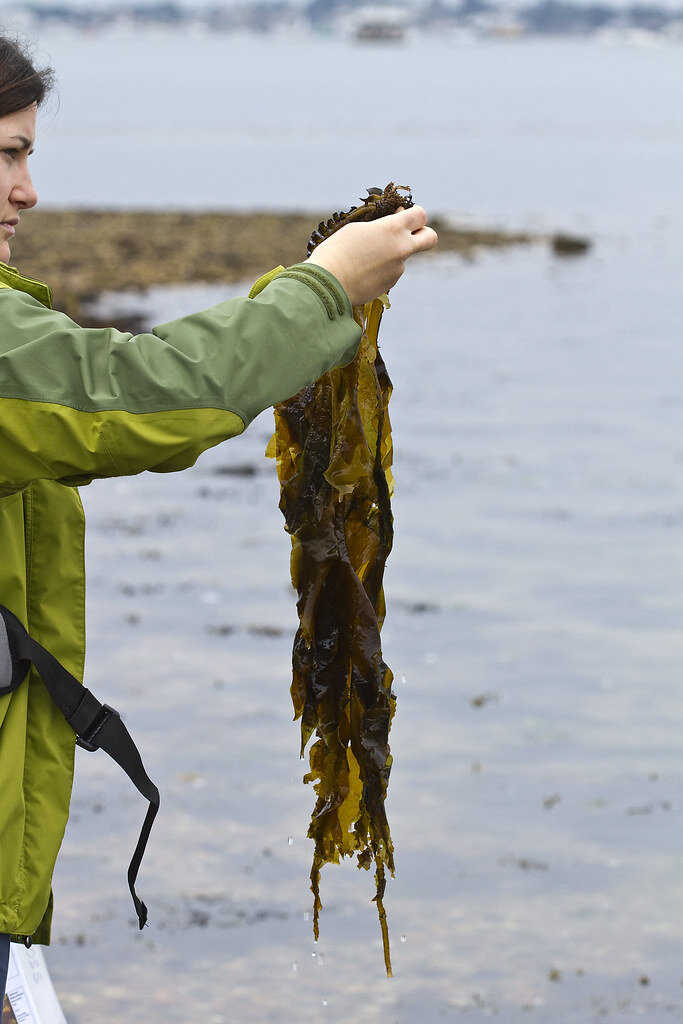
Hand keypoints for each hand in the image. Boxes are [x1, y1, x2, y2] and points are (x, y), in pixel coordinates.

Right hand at [306, 206, 437, 306]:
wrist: (328, 282)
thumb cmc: (337, 250)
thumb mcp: (358, 228)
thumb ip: (381, 225)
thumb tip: (395, 223)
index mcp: (393, 228)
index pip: (420, 214)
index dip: (413, 214)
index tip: (402, 216)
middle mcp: (401, 248)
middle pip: (430, 238)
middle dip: (424, 234)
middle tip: (410, 235)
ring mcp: (398, 268)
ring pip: (403, 257)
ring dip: (390, 256)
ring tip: (363, 258)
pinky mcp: (390, 284)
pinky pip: (390, 273)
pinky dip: (381, 271)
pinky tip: (362, 271)